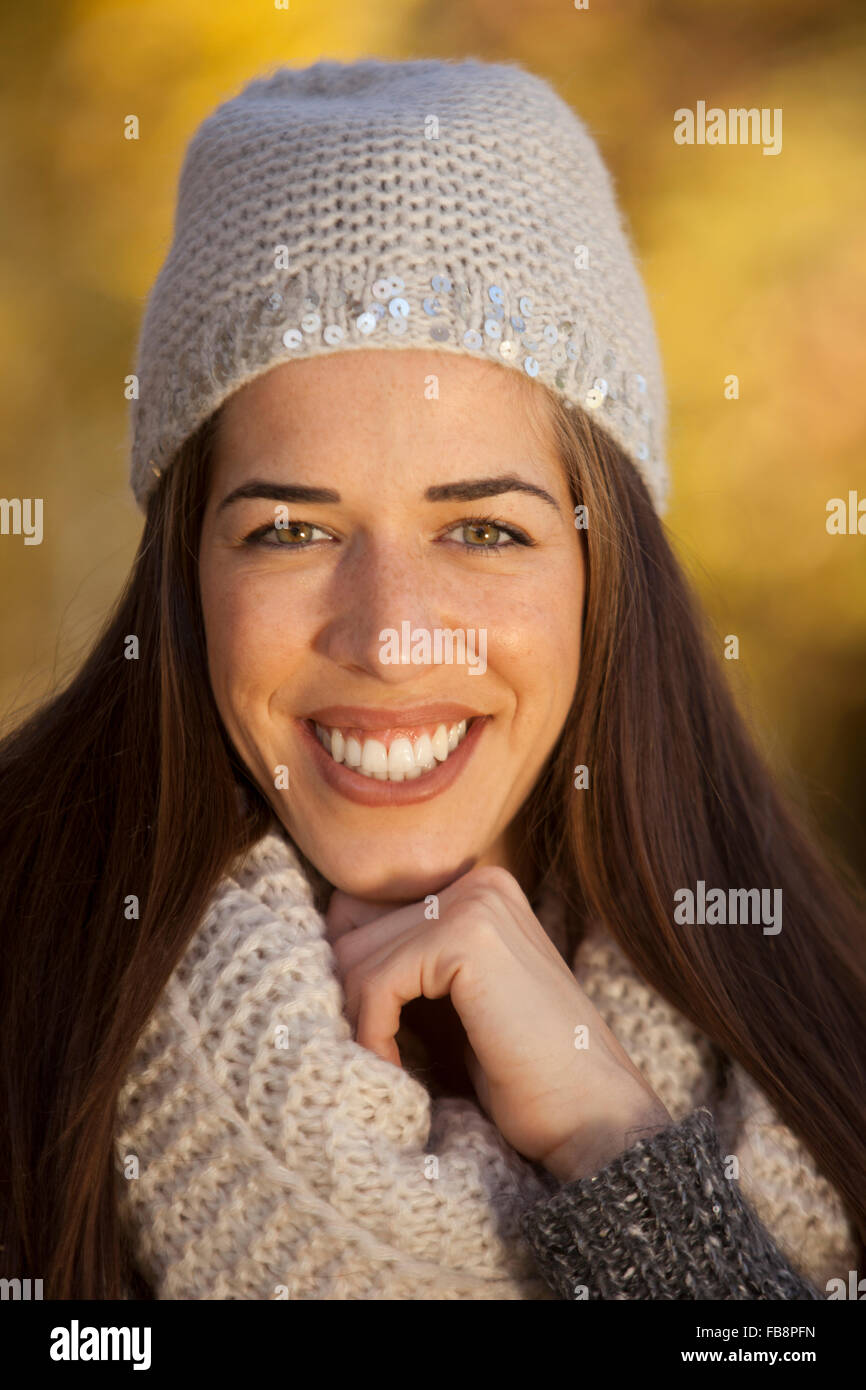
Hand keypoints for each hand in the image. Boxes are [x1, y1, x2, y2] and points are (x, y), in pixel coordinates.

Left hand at [324, 865, 671, 1180]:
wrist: (594, 1118)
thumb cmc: (522, 1075)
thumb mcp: (449, 1007)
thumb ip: (402, 968)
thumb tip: (317, 949)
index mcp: (478, 888)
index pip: (361, 912)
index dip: (349, 981)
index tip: (366, 1039)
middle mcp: (478, 881)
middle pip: (351, 931)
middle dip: (348, 1003)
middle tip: (372, 1059)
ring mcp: (475, 901)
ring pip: (356, 957)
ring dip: (359, 1025)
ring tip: (388, 1070)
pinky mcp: (467, 937)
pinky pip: (376, 982)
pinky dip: (372, 1035)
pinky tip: (396, 1072)